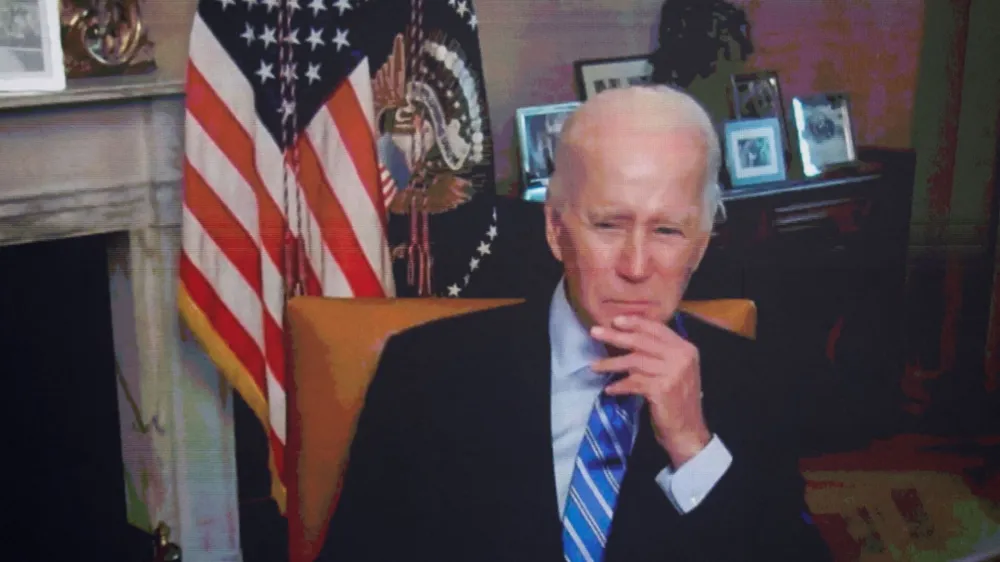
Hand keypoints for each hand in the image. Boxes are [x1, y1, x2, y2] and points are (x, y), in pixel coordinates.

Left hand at [590, 315, 711, 467]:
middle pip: (642, 341)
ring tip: (594, 366)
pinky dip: (619, 385)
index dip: (635, 322)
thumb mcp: (674, 371)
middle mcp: (681, 357)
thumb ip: (659, 354)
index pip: (657, 328)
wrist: (688, 431)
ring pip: (634, 361)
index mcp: (685, 349)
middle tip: (595, 332)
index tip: (615, 320)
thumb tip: (629, 337)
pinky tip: (609, 389)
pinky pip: (633, 382)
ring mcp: (673, 373)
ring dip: (611, 364)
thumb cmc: (677, 400)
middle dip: (616, 336)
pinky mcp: (662, 389)